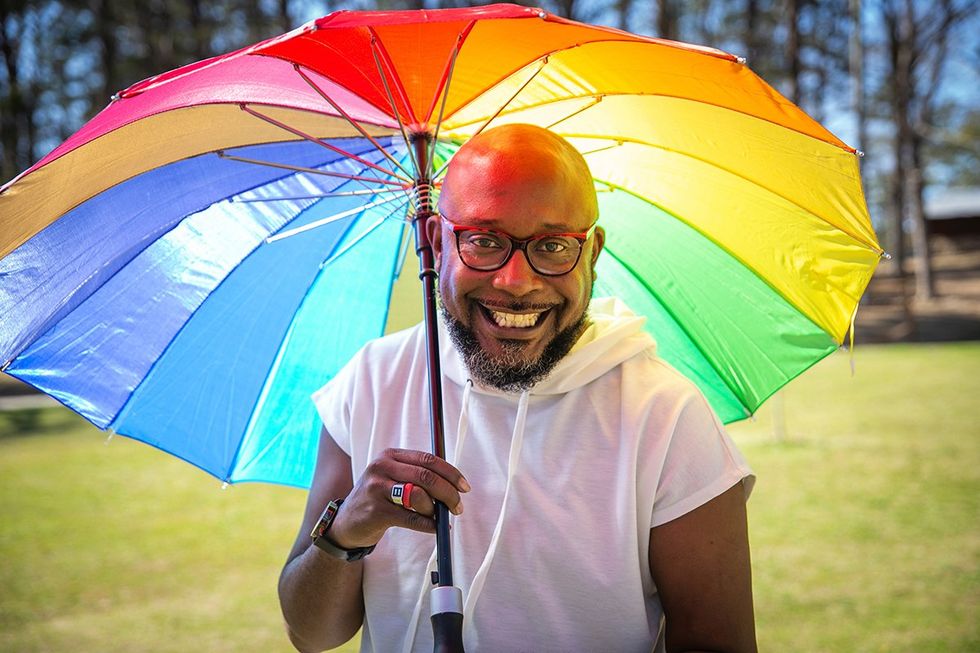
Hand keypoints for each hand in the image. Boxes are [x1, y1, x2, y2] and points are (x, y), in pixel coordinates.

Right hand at [327, 448, 469, 548]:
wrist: (346, 523)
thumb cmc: (378, 499)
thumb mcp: (392, 478)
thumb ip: (417, 476)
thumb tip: (453, 486)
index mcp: (390, 456)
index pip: (428, 459)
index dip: (451, 473)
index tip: (464, 487)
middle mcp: (381, 467)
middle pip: (426, 476)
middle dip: (449, 493)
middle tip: (458, 507)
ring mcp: (377, 489)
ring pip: (419, 496)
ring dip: (435, 510)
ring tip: (437, 517)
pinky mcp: (376, 511)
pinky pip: (411, 518)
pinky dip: (428, 524)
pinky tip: (434, 528)